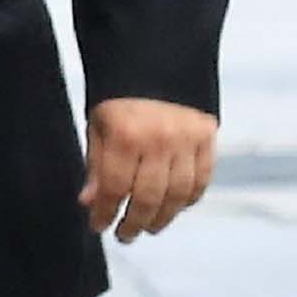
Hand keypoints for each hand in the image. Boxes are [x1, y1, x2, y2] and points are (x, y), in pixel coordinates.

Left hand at [80, 99, 218, 241]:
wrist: (156, 61)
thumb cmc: (119, 98)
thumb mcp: (98, 127)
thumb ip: (96, 165)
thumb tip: (89, 203)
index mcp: (125, 135)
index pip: (114, 188)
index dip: (105, 213)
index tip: (98, 226)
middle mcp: (159, 139)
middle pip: (148, 198)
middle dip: (134, 223)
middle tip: (124, 235)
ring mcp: (187, 139)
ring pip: (177, 194)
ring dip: (162, 218)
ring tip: (148, 227)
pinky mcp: (207, 136)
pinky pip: (200, 179)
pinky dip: (188, 199)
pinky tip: (174, 207)